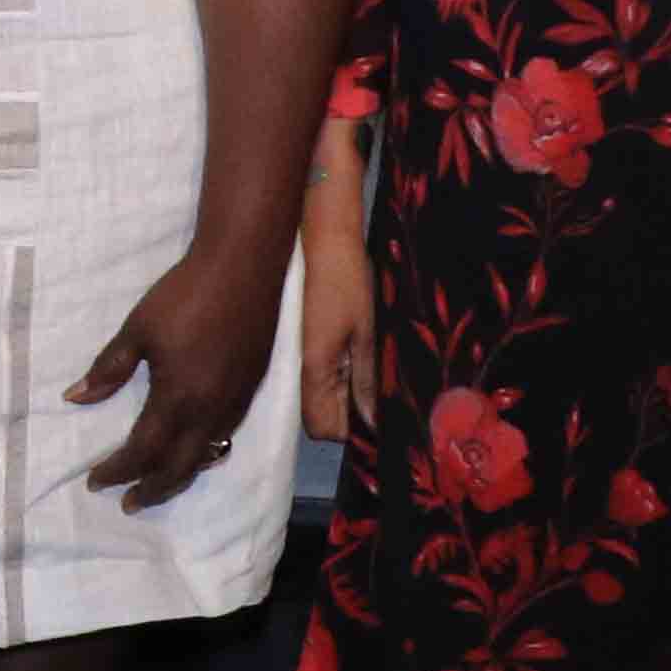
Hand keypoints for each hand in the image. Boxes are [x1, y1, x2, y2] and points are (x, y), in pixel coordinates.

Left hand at [67, 235, 285, 513]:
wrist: (244, 267)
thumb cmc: (184, 295)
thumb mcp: (137, 330)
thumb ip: (109, 369)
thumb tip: (74, 398)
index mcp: (179, 399)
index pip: (143, 451)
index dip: (118, 470)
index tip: (95, 481)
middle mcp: (211, 411)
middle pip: (180, 467)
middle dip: (151, 489)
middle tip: (128, 503)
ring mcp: (236, 402)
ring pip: (206, 455)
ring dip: (179, 474)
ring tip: (156, 483)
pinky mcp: (251, 389)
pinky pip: (224, 435)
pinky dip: (203, 451)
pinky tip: (192, 447)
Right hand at [297, 200, 378, 441]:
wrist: (320, 241)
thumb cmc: (347, 282)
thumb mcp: (367, 333)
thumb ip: (366, 380)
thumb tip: (371, 422)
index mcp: (315, 372)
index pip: (326, 429)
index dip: (353, 430)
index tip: (377, 414)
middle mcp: (297, 372)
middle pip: (318, 420)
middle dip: (345, 417)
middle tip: (375, 393)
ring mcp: (294, 359)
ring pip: (315, 401)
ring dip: (340, 399)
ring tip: (364, 373)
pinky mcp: (297, 346)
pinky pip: (313, 380)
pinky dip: (332, 381)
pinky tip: (349, 358)